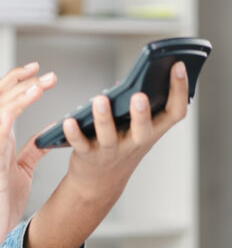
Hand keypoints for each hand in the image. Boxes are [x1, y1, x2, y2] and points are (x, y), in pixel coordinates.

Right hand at [0, 62, 54, 247]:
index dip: (20, 82)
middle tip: (45, 72)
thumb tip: (47, 137)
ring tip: (40, 84)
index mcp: (1, 138)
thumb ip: (32, 151)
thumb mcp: (22, 170)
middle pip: (0, 96)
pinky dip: (5, 119)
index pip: (5, 99)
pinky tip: (15, 109)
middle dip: (22, 80)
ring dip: (20, 94)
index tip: (38, 71)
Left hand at [61, 60, 188, 202]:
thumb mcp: (137, 129)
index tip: (178, 65)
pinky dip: (73, 133)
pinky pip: (81, 144)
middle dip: (142, 113)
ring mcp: (112, 151)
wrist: (99, 182)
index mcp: (153, 131)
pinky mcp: (88, 156)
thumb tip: (136, 76)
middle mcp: (135, 142)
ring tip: (100, 99)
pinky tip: (68, 120)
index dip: (180, 90)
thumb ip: (140, 107)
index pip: (175, 112)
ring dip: (104, 117)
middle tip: (139, 95)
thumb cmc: (120, 145)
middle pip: (144, 130)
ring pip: (109, 136)